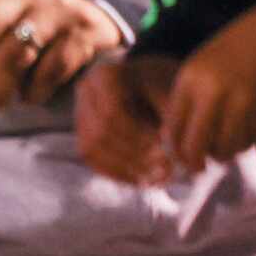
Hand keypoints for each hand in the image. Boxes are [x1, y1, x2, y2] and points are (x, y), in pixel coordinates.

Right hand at [74, 55, 177, 185]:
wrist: (153, 81)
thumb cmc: (166, 84)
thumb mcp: (172, 92)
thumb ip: (172, 119)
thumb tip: (176, 154)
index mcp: (105, 74)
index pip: (113, 113)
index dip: (139, 136)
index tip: (166, 151)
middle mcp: (85, 92)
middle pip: (100, 132)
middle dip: (133, 155)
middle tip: (165, 171)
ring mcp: (79, 114)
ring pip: (92, 148)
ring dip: (125, 168)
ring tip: (157, 180)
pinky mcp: (81, 134)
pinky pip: (92, 159)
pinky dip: (117, 173)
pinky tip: (142, 181)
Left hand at [160, 5, 255, 173]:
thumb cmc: (239, 46)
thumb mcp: (203, 64)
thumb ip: (188, 97)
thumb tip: (172, 137)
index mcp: (191, 78)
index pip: (172, 128)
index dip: (173, 147)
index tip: (177, 153)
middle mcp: (213, 94)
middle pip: (194, 146)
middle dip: (192, 162)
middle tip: (196, 167)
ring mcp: (242, 106)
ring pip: (223, 150)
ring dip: (221, 154)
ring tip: (222, 148)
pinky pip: (248, 142)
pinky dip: (243, 144)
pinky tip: (243, 134)